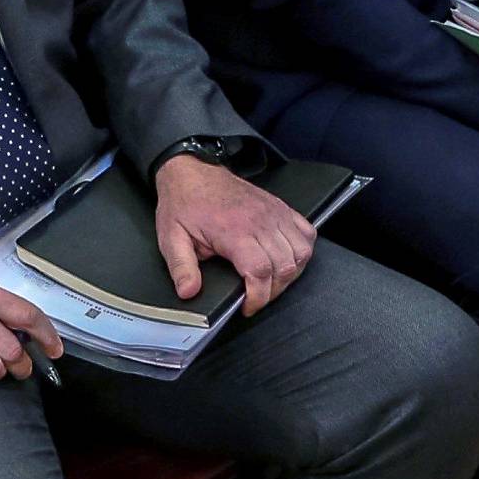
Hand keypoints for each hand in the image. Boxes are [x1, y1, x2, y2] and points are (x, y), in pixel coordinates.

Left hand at [154, 155, 312, 316]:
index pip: (259, 272)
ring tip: (271, 281)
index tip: (248, 307)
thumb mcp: (171, 237)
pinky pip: (306, 232)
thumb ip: (181, 267)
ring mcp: (274, 212)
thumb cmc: (184, 203)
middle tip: (256, 297)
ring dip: (290, 273)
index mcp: (233, 231)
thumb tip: (188, 292)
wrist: (193, 172)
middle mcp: (259, 221)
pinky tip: (287, 258)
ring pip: (300, 252)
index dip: (258, 297)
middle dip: (273, 291)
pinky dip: (302, 250)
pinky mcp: (280, 207)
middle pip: (284, 267)